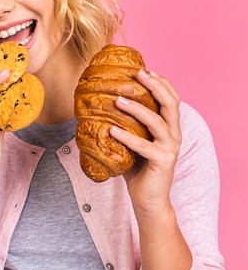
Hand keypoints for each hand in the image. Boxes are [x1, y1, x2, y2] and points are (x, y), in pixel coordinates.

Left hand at [109, 69, 181, 216]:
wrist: (147, 200)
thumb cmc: (136, 168)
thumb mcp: (130, 141)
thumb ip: (122, 124)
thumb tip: (94, 105)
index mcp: (169, 127)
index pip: (171, 98)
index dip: (161, 82)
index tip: (144, 69)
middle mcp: (174, 135)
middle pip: (171, 103)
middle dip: (156, 85)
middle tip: (138, 74)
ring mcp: (170, 148)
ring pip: (157, 122)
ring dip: (137, 108)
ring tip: (118, 100)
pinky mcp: (163, 162)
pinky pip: (144, 146)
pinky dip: (127, 136)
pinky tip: (112, 129)